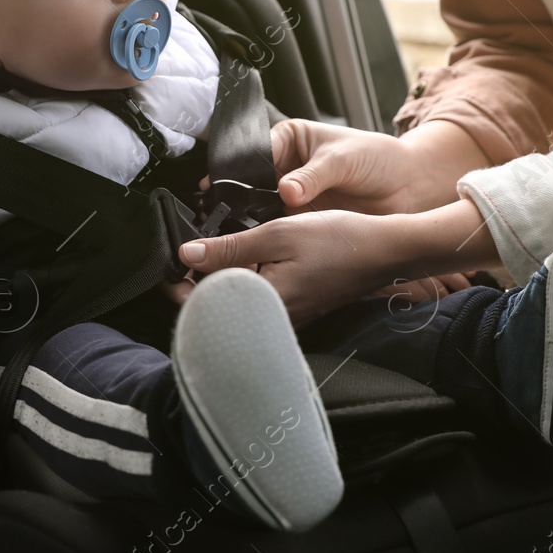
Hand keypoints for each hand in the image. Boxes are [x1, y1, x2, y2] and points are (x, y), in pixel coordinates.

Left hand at [180, 198, 498, 326]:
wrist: (386, 251)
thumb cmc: (338, 240)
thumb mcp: (278, 234)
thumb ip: (230, 247)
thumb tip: (187, 255)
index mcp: (264, 304)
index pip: (204, 308)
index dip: (178, 289)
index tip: (166, 268)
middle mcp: (273, 318)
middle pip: (218, 310)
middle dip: (193, 287)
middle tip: (181, 259)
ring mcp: (286, 316)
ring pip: (237, 305)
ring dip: (217, 284)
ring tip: (205, 255)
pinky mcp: (297, 308)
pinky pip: (258, 301)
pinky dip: (242, 283)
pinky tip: (241, 261)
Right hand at [199, 119, 491, 216]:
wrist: (409, 188)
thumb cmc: (379, 160)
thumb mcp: (343, 160)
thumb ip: (314, 176)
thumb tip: (287, 191)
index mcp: (288, 139)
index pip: (253, 154)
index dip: (238, 173)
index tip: (225, 191)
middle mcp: (284, 168)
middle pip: (249, 185)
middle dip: (240, 200)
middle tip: (227, 217)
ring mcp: (290, 197)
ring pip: (258, 209)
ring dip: (252, 221)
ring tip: (240, 233)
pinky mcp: (300, 221)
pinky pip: (276, 230)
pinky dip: (269, 237)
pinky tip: (262, 245)